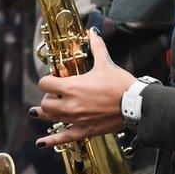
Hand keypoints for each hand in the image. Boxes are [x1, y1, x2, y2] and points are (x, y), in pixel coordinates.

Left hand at [30, 29, 134, 147]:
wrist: (135, 104)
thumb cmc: (120, 84)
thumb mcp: (105, 63)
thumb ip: (96, 46)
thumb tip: (93, 32)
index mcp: (72, 86)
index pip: (45, 83)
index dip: (48, 80)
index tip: (55, 79)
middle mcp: (70, 104)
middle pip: (45, 103)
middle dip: (48, 97)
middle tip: (57, 94)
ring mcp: (76, 119)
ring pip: (50, 118)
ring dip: (46, 113)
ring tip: (39, 112)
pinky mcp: (84, 131)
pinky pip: (63, 138)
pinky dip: (50, 140)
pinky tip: (41, 142)